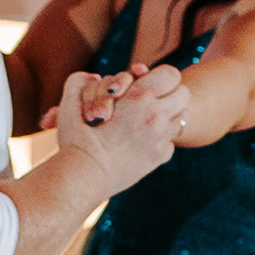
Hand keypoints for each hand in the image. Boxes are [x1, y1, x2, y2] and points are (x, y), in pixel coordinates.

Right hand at [47, 64, 185, 194]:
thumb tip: (92, 76)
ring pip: (182, 117)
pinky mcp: (160, 157)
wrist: (83, 179)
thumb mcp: (70, 103)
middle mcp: (156, 116)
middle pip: (183, 94)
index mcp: (139, 97)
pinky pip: (171, 141)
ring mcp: (162, 138)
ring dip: (168, 116)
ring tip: (147, 120)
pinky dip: (160, 139)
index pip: (170, 74)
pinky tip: (141, 141)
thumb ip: (79, 82)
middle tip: (151, 100)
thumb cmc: (75, 141)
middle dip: (169, 94)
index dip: (159, 76)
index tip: (146, 83)